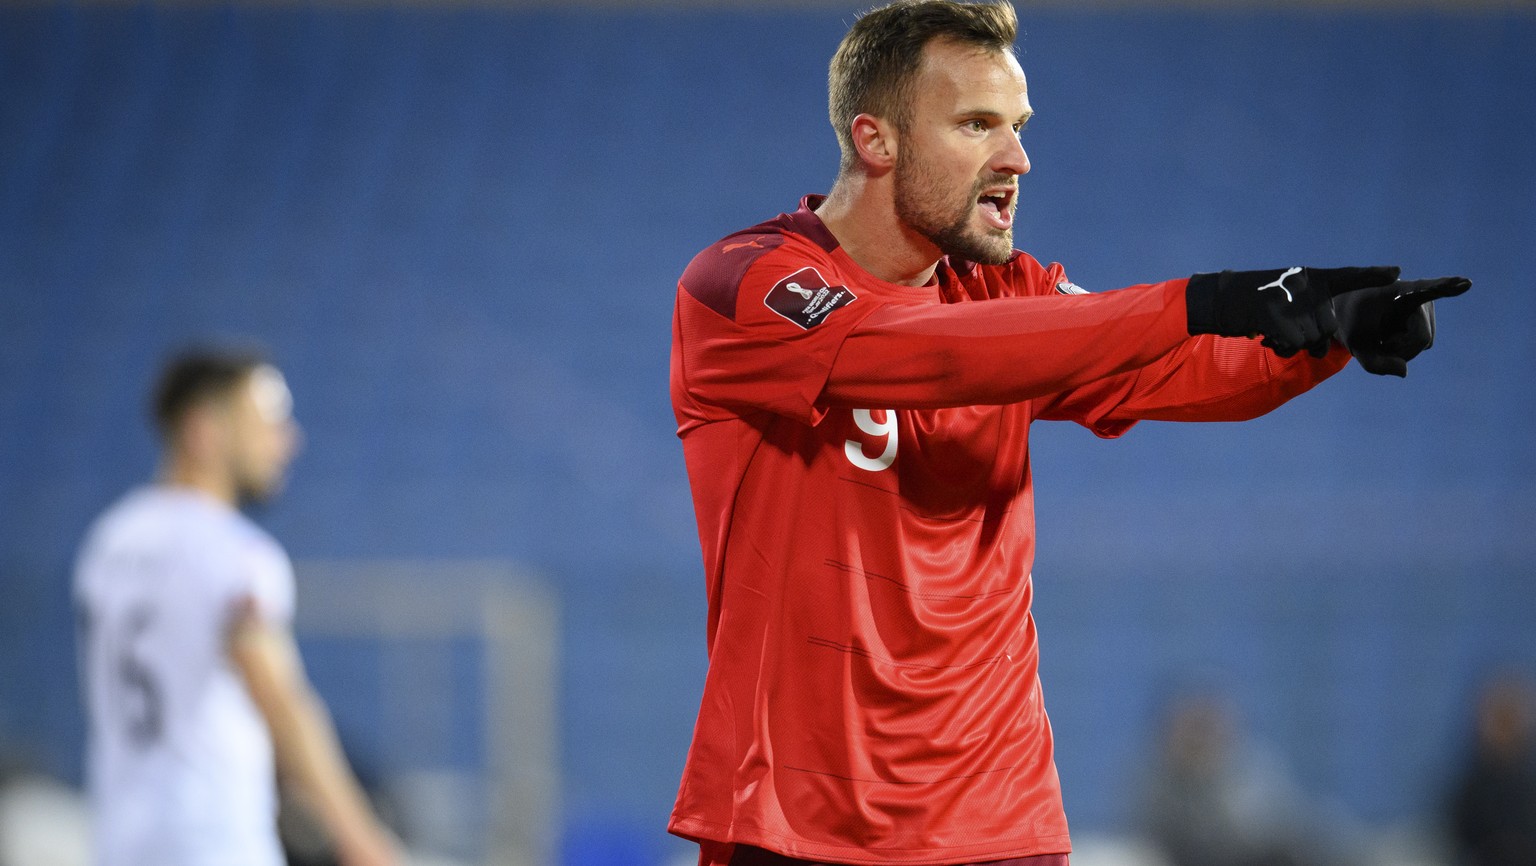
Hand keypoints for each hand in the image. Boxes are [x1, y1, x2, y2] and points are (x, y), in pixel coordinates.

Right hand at [1186, 266, 1399, 357]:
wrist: (1220, 299)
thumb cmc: (1254, 302)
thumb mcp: (1285, 300)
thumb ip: (1308, 317)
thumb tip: (1320, 346)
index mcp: (1312, 277)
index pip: (1348, 275)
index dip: (1372, 275)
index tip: (1397, 273)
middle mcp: (1305, 284)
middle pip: (1328, 327)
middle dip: (1312, 338)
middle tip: (1287, 330)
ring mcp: (1290, 298)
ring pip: (1312, 338)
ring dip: (1294, 343)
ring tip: (1275, 331)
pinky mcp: (1276, 314)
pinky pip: (1294, 342)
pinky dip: (1282, 344)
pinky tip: (1266, 334)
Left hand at [1330, 276, 1471, 376]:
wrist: (1353, 310)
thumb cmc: (1352, 322)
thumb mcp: (1355, 345)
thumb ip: (1373, 363)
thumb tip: (1404, 372)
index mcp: (1398, 290)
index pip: (1426, 290)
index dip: (1447, 287)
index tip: (1467, 283)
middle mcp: (1420, 296)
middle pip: (1420, 339)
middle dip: (1398, 350)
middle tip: (1376, 342)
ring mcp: (1428, 308)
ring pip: (1423, 344)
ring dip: (1400, 348)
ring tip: (1383, 332)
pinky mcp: (1428, 321)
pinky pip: (1422, 344)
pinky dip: (1405, 347)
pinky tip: (1391, 335)